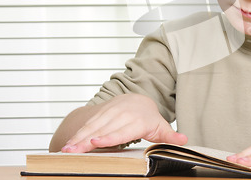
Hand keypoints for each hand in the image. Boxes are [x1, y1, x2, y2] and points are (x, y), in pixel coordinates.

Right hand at [61, 94, 186, 152]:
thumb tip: (184, 140)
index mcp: (137, 120)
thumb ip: (170, 135)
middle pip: (103, 130)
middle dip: (87, 140)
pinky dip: (76, 134)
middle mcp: (121, 115)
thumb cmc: (149, 117)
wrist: (137, 98)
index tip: (97, 142)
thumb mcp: (160, 126)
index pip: (122, 131)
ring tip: (65, 150)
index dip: (110, 137)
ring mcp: (109, 113)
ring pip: (92, 126)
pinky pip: (87, 124)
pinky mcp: (100, 113)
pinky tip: (66, 144)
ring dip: (77, 138)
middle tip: (73, 152)